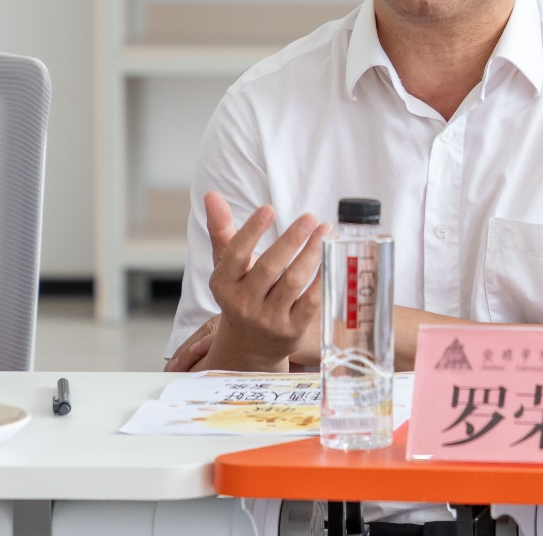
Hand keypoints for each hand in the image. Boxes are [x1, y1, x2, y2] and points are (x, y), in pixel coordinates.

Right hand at [171, 192, 329, 372]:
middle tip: (310, 217)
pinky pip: (311, 301)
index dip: (251, 231)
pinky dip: (322, 277)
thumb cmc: (239, 294)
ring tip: (325, 230)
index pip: (236, 254)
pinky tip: (330, 257)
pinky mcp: (292, 330)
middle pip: (269, 267)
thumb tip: (212, 194)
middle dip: (291, 240)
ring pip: (293, 282)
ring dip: (311, 253)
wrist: (248, 348)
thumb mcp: (226, 266)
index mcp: (224, 284)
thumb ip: (221, 229)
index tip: (269, 209)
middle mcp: (244, 304)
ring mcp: (269, 320)